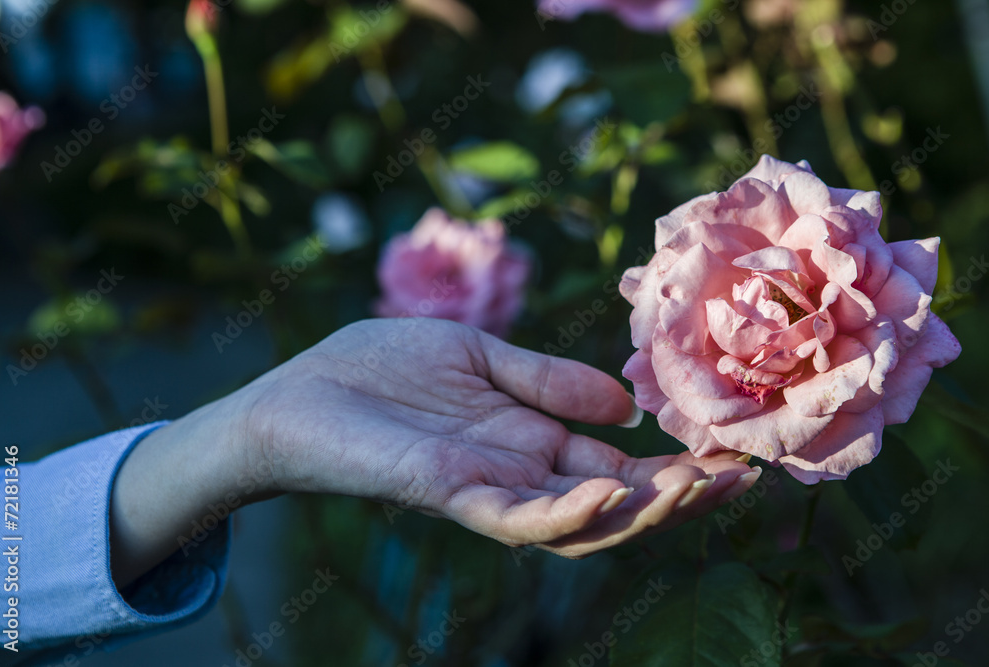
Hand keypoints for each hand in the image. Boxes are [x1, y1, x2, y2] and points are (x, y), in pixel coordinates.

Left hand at [110, 318, 760, 587]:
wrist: (298, 391)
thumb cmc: (381, 370)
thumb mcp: (481, 357)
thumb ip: (546, 381)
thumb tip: (624, 405)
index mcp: (531, 442)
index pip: (619, 466)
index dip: (675, 462)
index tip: (734, 448)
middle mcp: (519, 476)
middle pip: (614, 505)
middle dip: (680, 496)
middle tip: (744, 476)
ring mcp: (485, 490)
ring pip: (577, 524)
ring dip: (640, 513)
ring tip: (700, 487)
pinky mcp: (444, 492)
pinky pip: (513, 517)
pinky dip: (564, 514)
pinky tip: (608, 496)